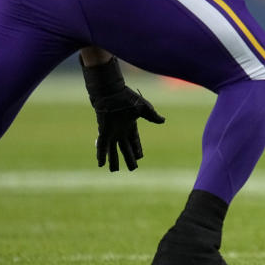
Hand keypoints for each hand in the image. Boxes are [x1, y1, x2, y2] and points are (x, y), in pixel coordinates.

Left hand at [80, 56, 164, 171]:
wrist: (112, 93)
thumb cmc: (127, 98)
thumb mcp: (143, 108)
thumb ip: (152, 115)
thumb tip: (163, 121)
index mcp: (130, 126)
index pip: (135, 141)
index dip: (137, 150)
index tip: (139, 158)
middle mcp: (120, 131)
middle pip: (125, 149)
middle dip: (129, 159)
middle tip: (133, 169)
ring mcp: (111, 132)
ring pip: (113, 150)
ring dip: (114, 160)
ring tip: (113, 171)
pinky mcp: (103, 132)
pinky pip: (102, 146)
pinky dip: (101, 155)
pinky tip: (100, 164)